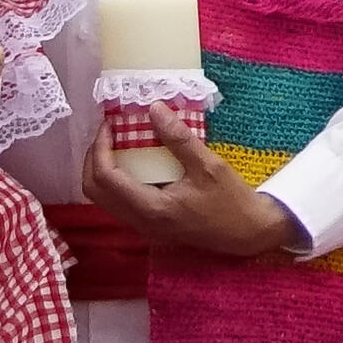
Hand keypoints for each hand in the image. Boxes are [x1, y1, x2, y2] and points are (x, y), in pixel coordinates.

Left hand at [94, 137, 307, 265]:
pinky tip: (132, 163)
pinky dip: (115, 180)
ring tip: (116, 144)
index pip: (106, 178)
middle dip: (93, 158)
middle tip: (108, 134)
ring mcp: (143, 226)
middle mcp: (140, 221)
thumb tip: (154, 109)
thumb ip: (179, 139)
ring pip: (103, 199)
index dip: (100, 148)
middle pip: (93, 190)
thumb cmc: (232, 202)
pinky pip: (117, 202)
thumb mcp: (209, 166)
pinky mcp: (149, 225)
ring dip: (102, 169)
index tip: (110, 125)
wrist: (249, 233)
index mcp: (152, 208)